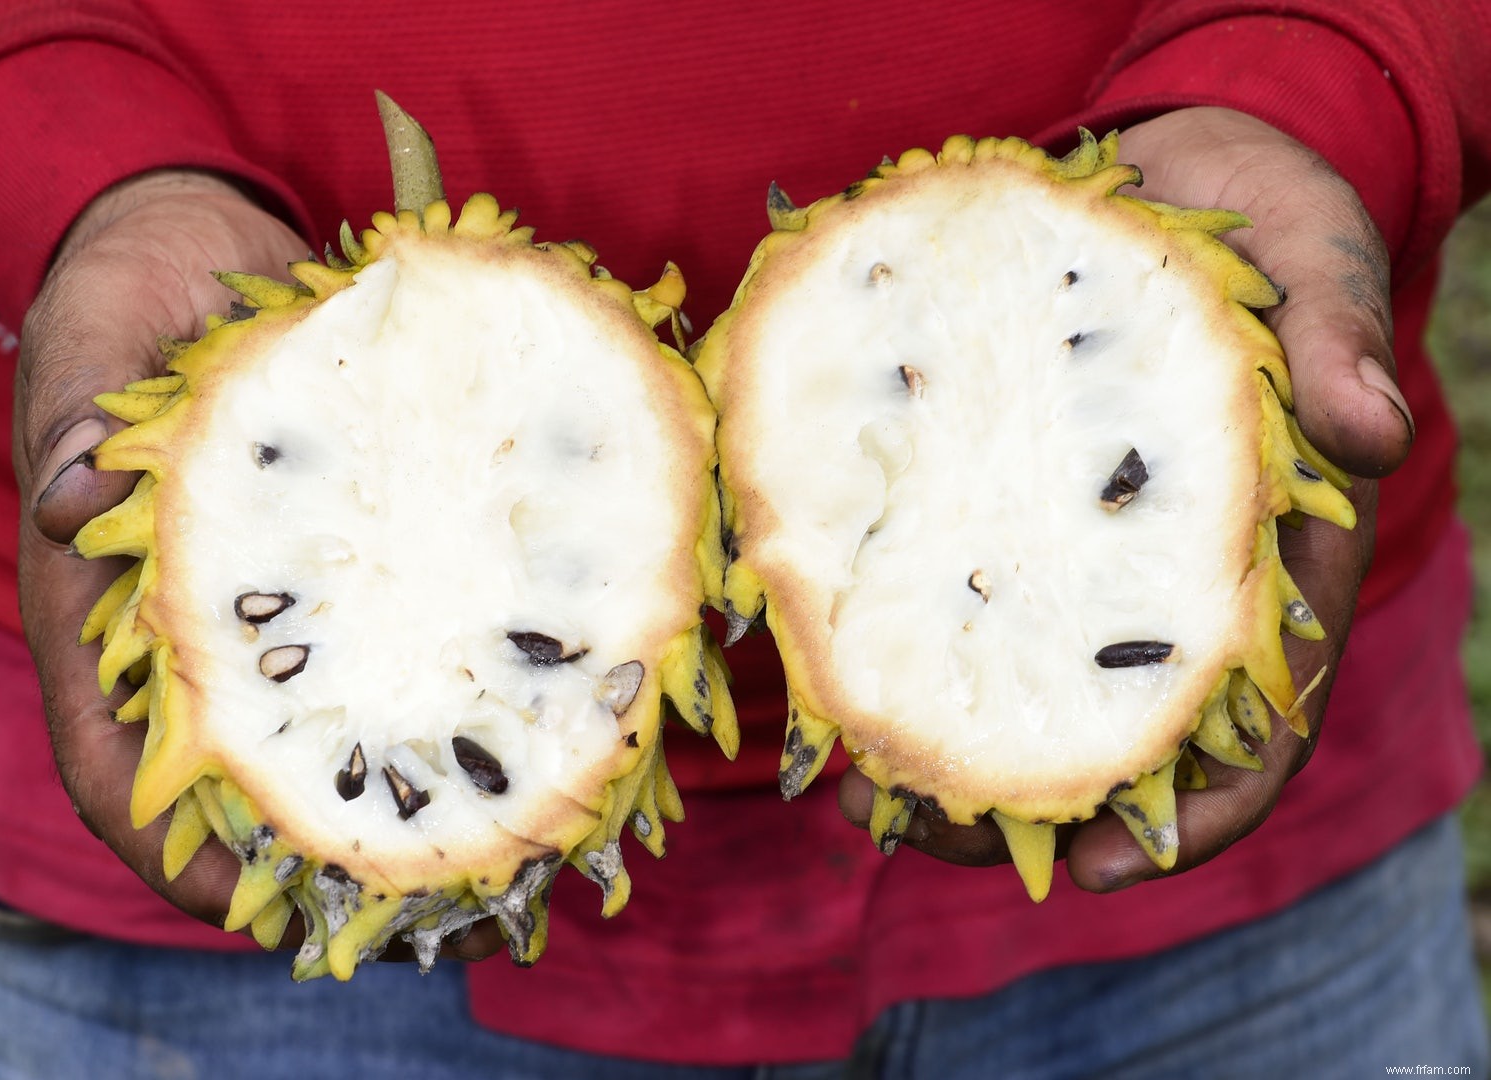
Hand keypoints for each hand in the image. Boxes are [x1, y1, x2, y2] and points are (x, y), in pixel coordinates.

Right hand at [14, 172, 504, 959]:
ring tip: (484, 828)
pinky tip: (523, 689)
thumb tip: (73, 491)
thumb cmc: (125, 293)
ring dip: (393, 775)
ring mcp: (276, 590)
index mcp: (101, 601)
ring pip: (329, 709)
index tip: (247, 907)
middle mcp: (194, 619)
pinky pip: (395, 618)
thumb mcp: (92, 340)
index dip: (168, 850)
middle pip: (240, 764)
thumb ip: (81, 414)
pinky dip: (445, 662)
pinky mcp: (350, 545)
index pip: (112, 758)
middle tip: (407, 896)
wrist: (199, 236)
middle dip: (312, 839)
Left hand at [837, 106, 1411, 890]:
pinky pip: (968, 584)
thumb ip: (1338, 344)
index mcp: (1277, 560)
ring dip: (960, 747)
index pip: (1256, 721)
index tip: (1112, 863)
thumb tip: (1370, 428)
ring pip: (1034, 681)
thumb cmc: (1274, 229)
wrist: (1193, 171)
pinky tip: (842, 669)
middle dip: (1040, 805)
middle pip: (1122, 735)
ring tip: (871, 790)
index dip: (1194, 809)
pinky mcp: (1019, 495)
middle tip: (939, 839)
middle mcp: (1180, 579)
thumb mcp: (1319, 269)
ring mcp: (1092, 545)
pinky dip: (915, 638)